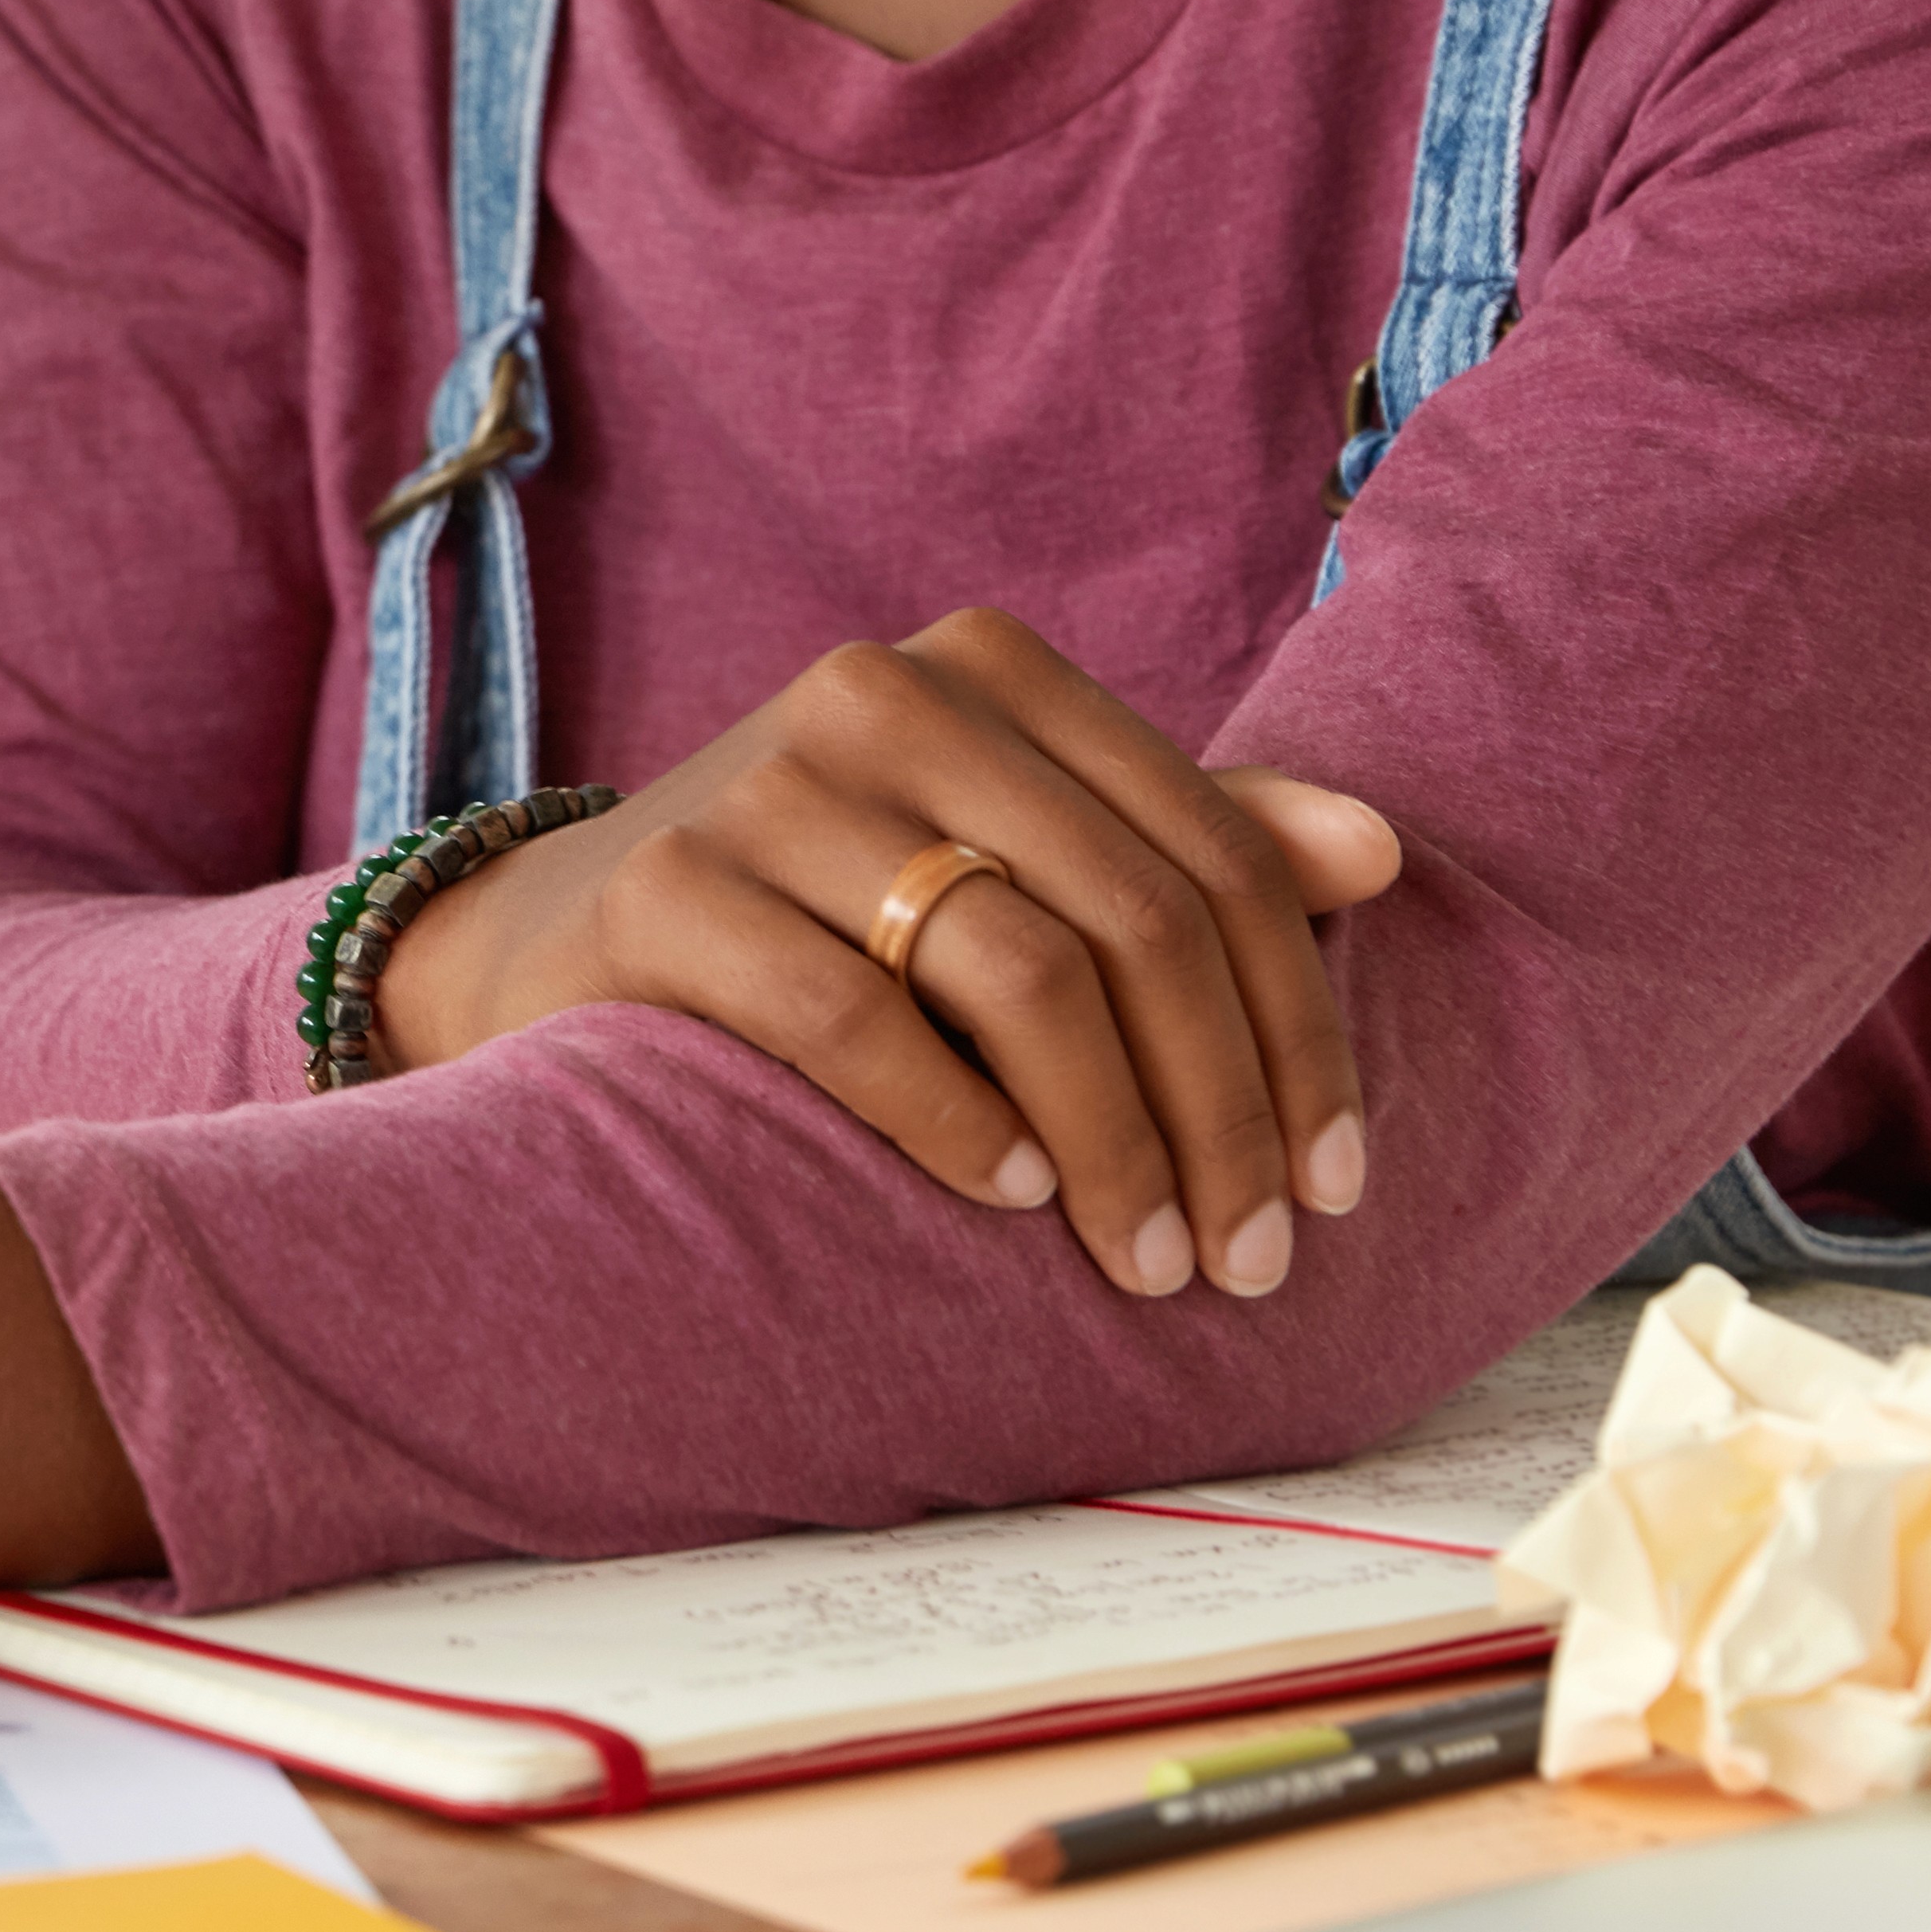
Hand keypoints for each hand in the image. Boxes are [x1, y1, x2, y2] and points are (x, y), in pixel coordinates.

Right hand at [377, 608, 1398, 1300]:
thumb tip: (1380, 854)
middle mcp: (884, 691)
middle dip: (1221, 1113)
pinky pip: (853, 1015)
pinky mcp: (667, 885)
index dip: (1299, 1031)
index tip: (1336, 1183)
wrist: (549, 941)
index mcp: (991, 669)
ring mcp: (767, 781)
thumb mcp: (1007, 858)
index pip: (1212, 855)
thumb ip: (1179, 845)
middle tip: (1249, 1262)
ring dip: (1113, 1143)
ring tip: (1149, 1261)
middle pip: (1135, 919)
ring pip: (1018, 971)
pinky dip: (954, 1120)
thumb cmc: (827, 916)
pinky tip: (1007, 1195)